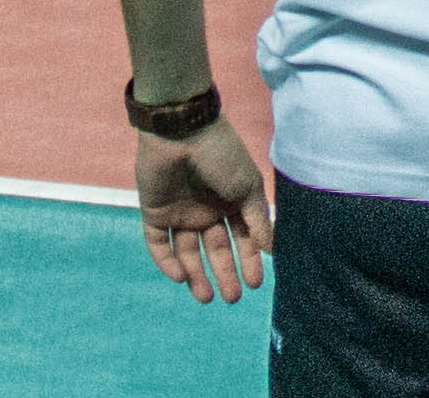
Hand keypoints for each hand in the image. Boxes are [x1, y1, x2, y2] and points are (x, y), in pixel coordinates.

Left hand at [135, 120, 270, 301]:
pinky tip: (181, 277)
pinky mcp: (155, 213)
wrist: (181, 130)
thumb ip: (257, 221)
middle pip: (216, 249)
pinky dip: (168, 262)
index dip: (249, 260)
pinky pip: (159, 245)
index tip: (256, 283)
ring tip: (206, 298)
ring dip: (196, 275)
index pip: (242, 238)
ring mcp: (180, 212)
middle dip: (224, 274)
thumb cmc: (221, 154)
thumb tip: (273, 251)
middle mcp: (206, 210)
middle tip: (232, 298)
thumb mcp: (248, 187)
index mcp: (230, 201)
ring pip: (188, 252)